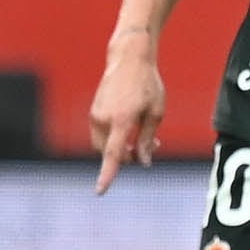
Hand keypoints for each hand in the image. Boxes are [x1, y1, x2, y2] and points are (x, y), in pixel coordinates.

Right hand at [91, 41, 167, 193]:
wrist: (129, 58)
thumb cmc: (147, 84)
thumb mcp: (156, 112)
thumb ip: (147, 139)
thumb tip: (142, 162)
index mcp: (122, 119)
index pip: (112, 153)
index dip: (107, 174)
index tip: (100, 191)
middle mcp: (104, 118)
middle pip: (110, 153)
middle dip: (127, 157)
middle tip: (152, 147)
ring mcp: (95, 115)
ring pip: (104, 145)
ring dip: (121, 148)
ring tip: (146, 139)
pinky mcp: (94, 112)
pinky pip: (102, 134)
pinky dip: (115, 138)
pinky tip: (132, 129)